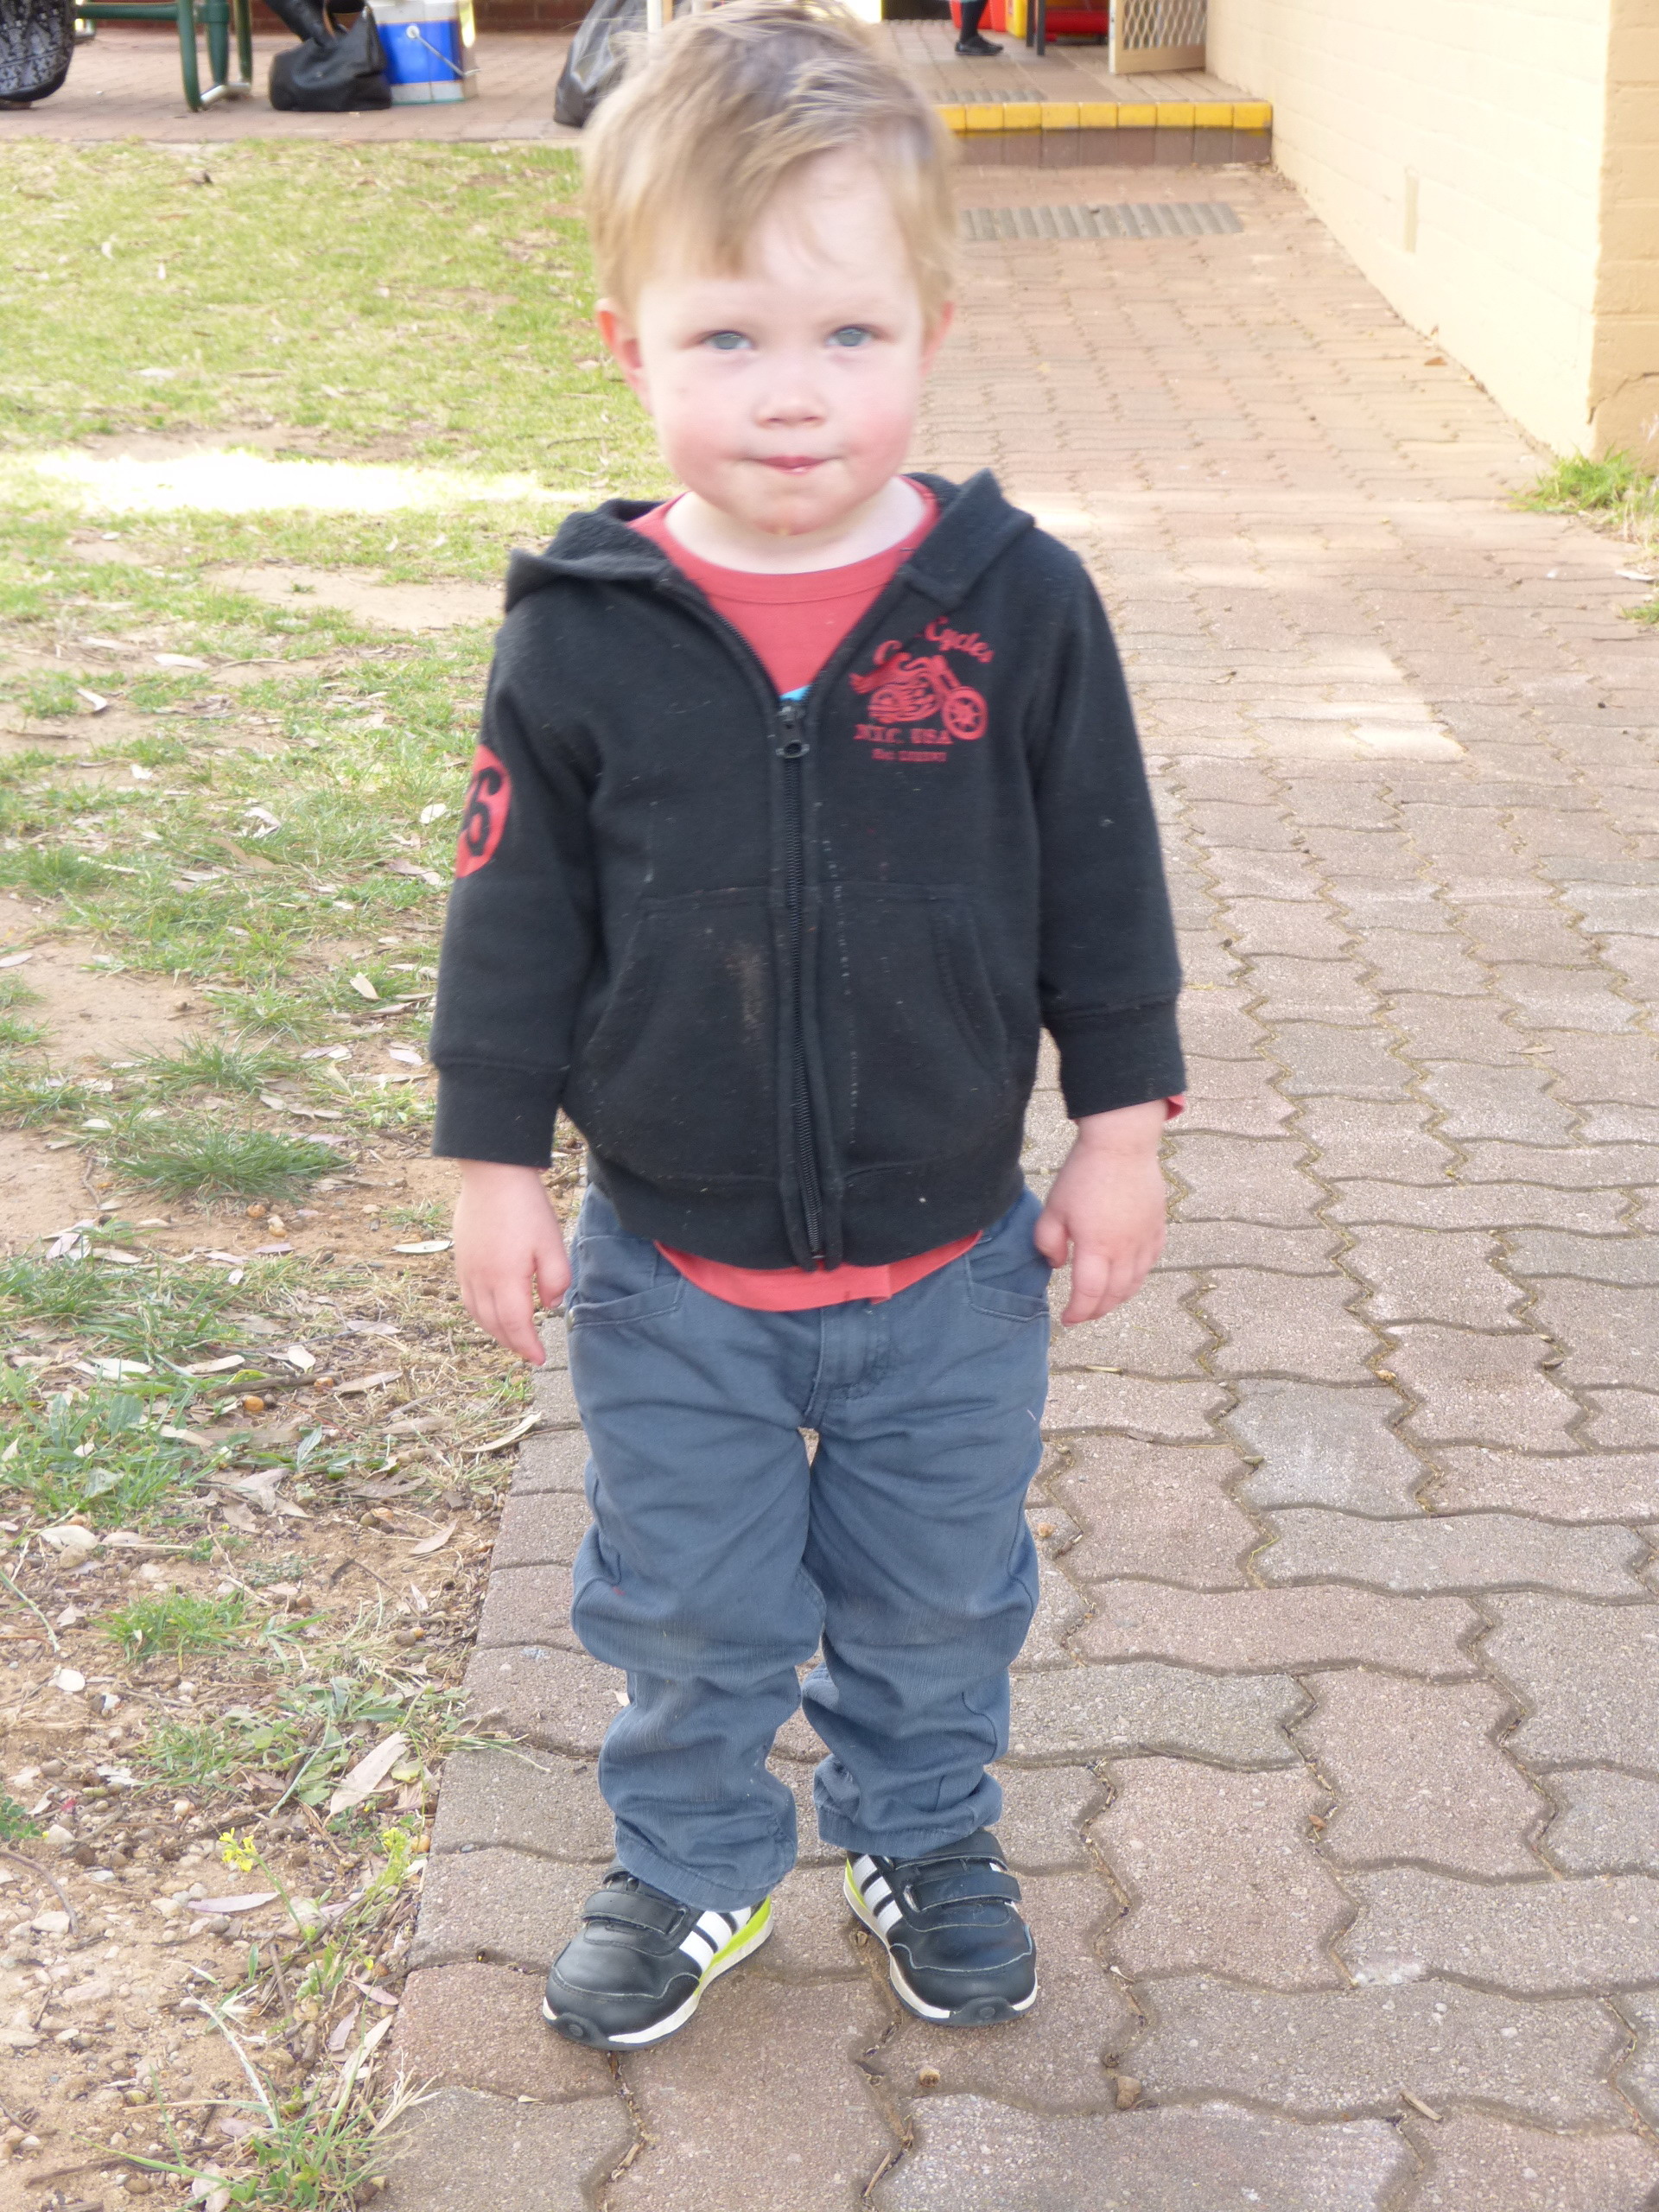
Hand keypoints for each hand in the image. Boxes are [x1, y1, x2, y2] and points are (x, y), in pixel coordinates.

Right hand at [452, 1161, 570, 1364]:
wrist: (492, 1174)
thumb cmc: (526, 1207)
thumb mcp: (552, 1242)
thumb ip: (555, 1279)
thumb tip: (550, 1306)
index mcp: (505, 1279)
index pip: (515, 1325)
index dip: (528, 1346)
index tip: (540, 1358)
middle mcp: (480, 1279)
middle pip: (493, 1325)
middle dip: (512, 1343)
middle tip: (529, 1352)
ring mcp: (466, 1269)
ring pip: (477, 1314)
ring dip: (495, 1331)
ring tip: (512, 1337)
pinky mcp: (461, 1258)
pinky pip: (467, 1298)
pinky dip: (480, 1314)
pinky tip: (492, 1311)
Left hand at [1033, 1100, 1168, 1325]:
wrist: (1122, 1145)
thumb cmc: (1083, 1174)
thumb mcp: (1053, 1208)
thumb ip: (1048, 1242)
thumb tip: (1058, 1264)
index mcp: (1097, 1247)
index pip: (1089, 1294)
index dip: (1077, 1312)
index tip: (1067, 1318)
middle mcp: (1126, 1250)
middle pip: (1115, 1295)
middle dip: (1097, 1310)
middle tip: (1083, 1314)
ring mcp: (1145, 1239)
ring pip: (1136, 1282)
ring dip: (1118, 1298)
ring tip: (1103, 1300)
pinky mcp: (1158, 1227)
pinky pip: (1151, 1262)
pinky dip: (1138, 1276)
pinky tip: (1128, 1275)